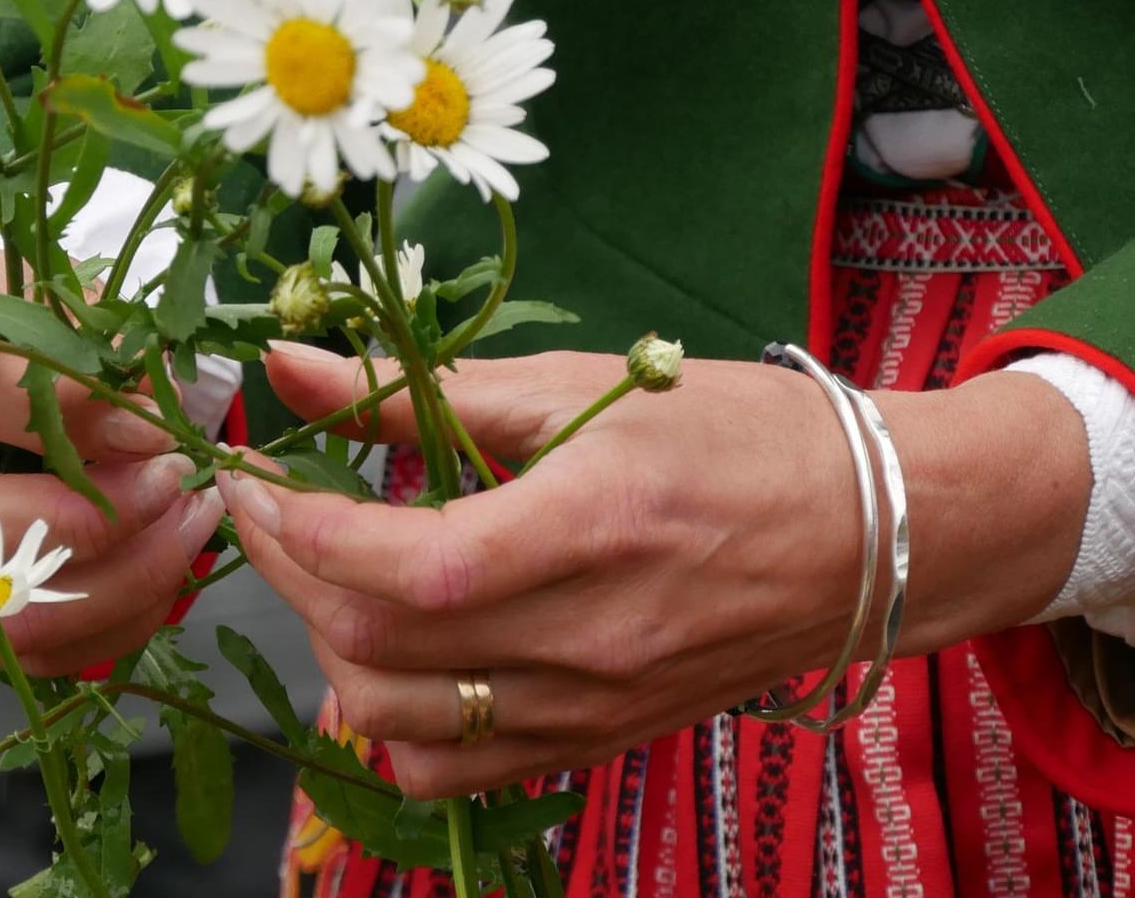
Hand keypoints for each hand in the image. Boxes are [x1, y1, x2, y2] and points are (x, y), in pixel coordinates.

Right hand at [0, 252, 224, 674]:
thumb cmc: (5, 321)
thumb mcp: (42, 308)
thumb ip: (87, 364)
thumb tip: (148, 430)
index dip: (91, 488)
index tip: (166, 443)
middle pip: (4, 581)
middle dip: (122, 547)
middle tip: (191, 496)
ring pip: (31, 628)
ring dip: (134, 585)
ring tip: (194, 522)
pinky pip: (52, 650)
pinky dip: (124, 617)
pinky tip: (167, 561)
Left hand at [221, 342, 1088, 796]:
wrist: (878, 535)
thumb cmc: (747, 437)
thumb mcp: (595, 384)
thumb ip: (431, 391)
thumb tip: (294, 368)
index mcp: (593, 528)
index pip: (404, 567)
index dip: (301, 527)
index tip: (257, 476)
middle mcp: (590, 639)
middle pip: (380, 650)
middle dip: (293, 576)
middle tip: (279, 509)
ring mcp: (593, 707)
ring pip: (401, 722)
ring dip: (337, 648)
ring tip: (339, 574)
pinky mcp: (598, 742)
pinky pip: (459, 766)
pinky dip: (401, 719)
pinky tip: (410, 650)